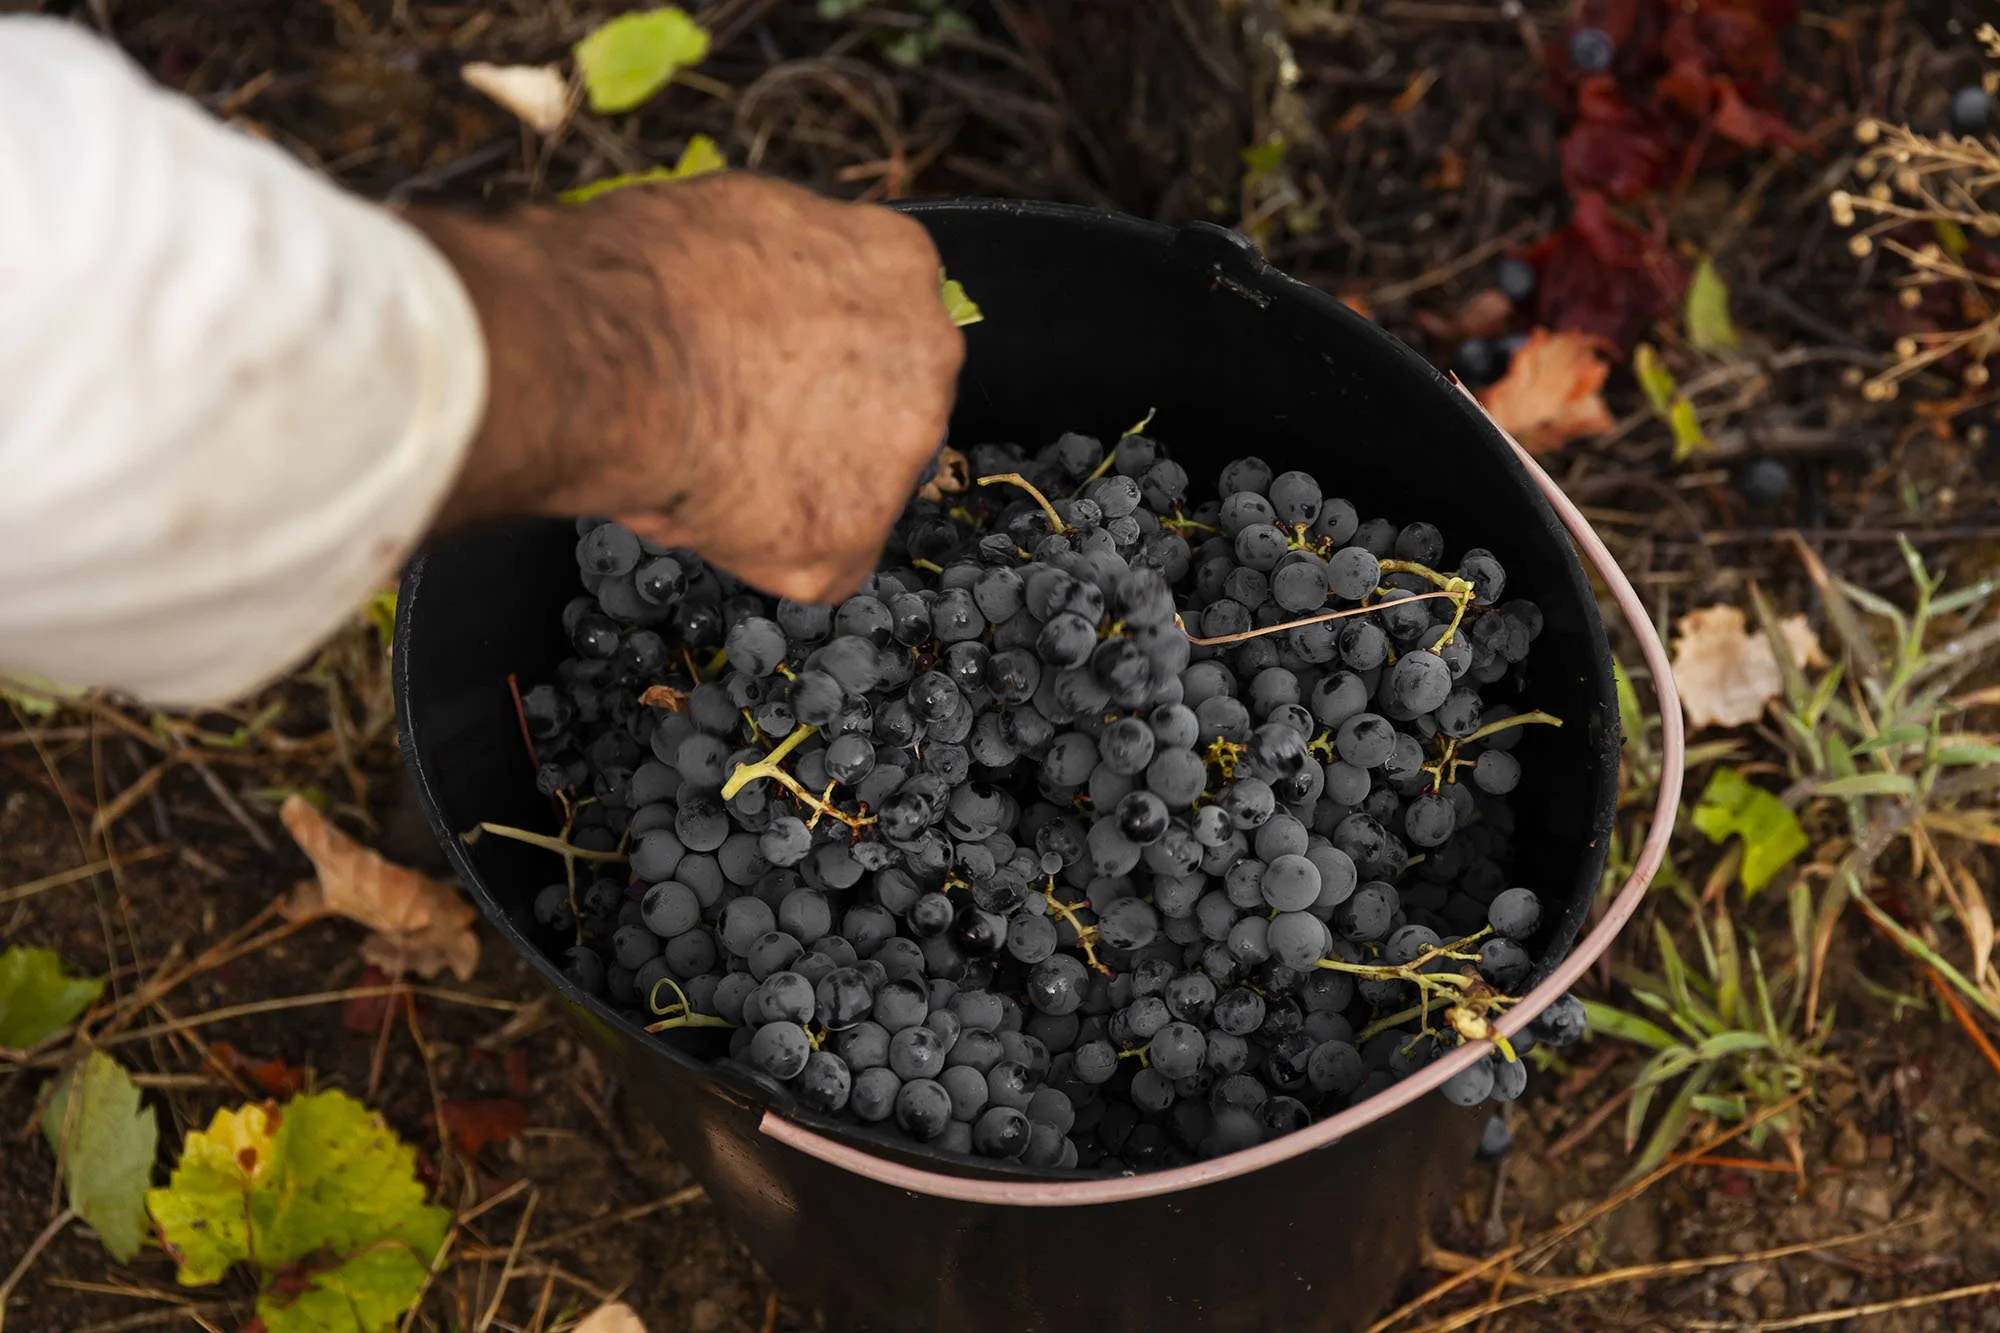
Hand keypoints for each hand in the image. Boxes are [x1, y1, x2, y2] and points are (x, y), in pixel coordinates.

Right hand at [414, 173, 962, 602]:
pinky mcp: (850, 542)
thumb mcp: (734, 214)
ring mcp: (898, 455)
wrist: (607, 360)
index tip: (773, 360)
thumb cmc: (641, 277)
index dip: (820, 347)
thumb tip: (768, 291)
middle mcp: (927, 355)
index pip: (883, 316)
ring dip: (793, 484)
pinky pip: (812, 559)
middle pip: (887, 401)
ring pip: (854, 485)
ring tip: (710, 461)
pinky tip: (707, 508)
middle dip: (824, 418)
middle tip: (743, 419)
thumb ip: (788, 260)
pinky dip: (761, 550)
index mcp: (897, 263)